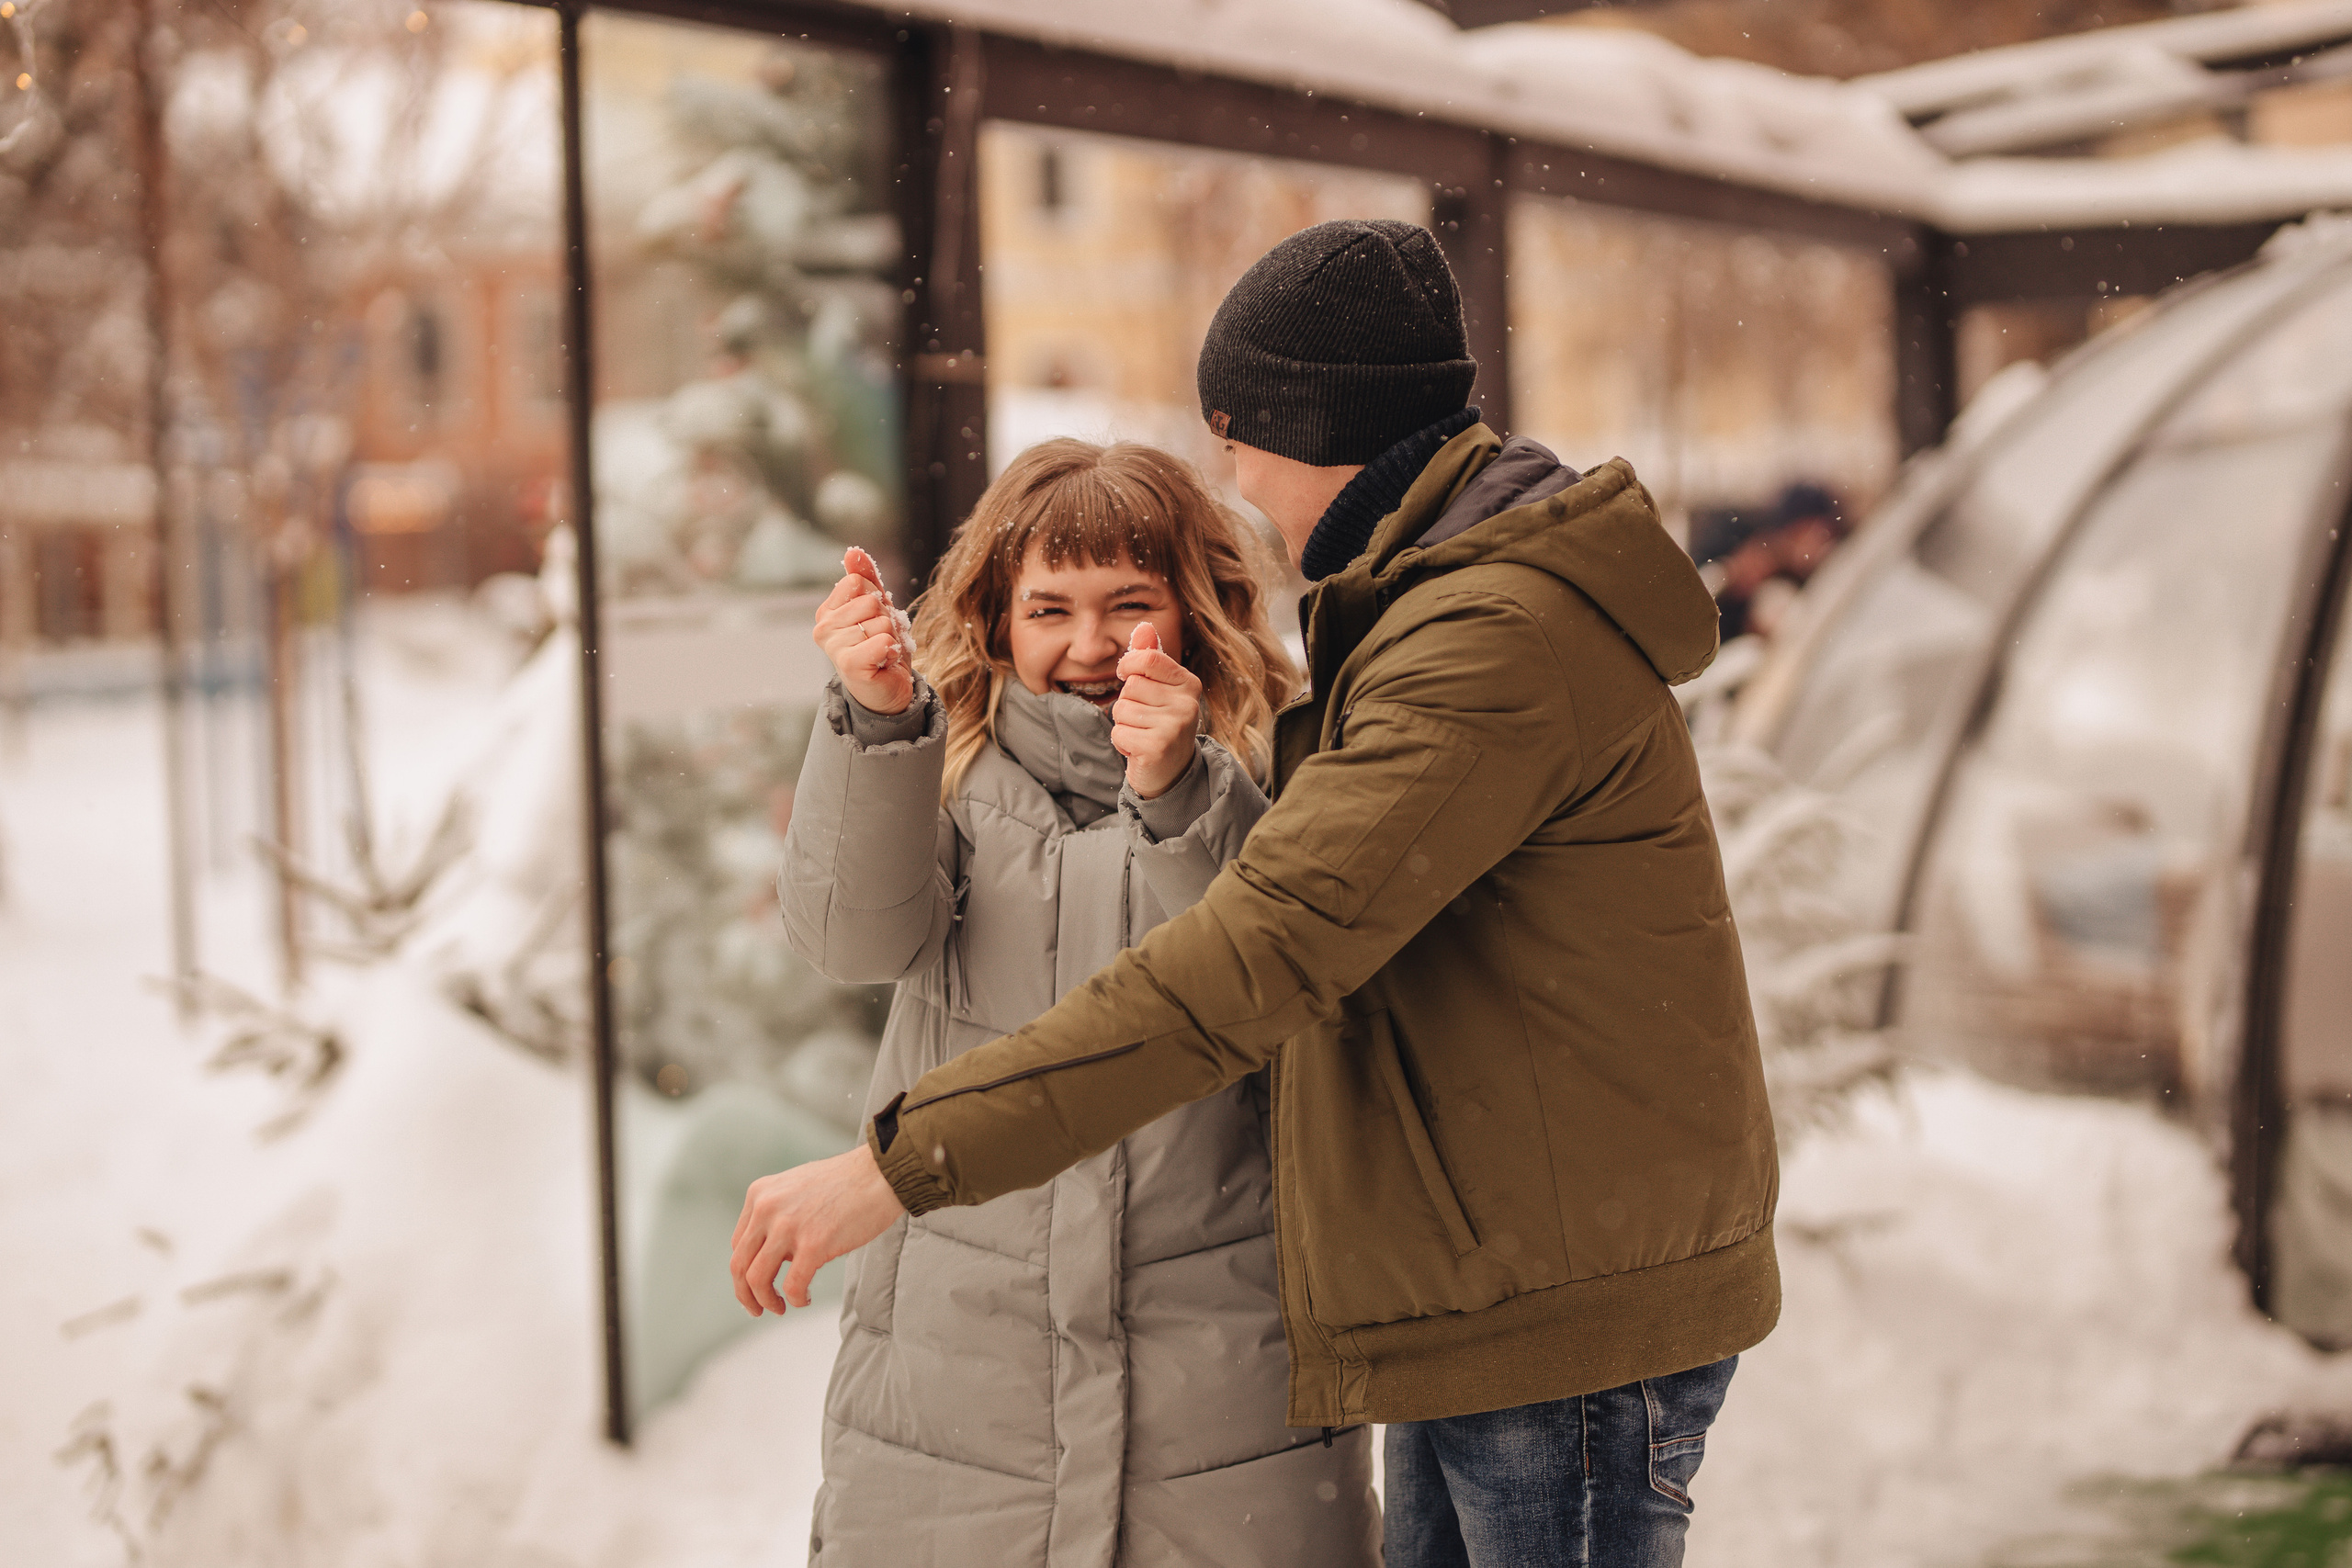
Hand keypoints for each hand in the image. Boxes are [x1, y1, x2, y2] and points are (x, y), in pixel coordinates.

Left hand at [729, 1142, 904, 1314]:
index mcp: (759, 1194)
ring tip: (781, 1307)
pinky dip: (796, 1300)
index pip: (738, 1244)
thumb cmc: (846, 1183)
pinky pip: (792, 1286)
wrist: (880, 1174)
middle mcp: (767, 1208)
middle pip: (739, 1265)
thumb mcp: (795, 1187)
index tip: (757, 1285)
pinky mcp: (813, 1244)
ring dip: (766, 1301)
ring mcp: (788, 1227)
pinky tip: (806, 1299)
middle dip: (746, 1295)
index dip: (745, 1271)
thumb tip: (773, 1253)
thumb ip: (777, 1214)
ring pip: (757, 1280)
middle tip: (758, 1309)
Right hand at [813, 547, 914, 716]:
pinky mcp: (849, 665)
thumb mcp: (876, 607)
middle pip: (871, 602)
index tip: (874, 620)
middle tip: (880, 639)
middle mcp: (824, 627)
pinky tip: (883, 662)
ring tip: (881, 652)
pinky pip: (882, 641)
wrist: (887, 688)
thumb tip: (852, 551)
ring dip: (891, 638)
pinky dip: (891, 651)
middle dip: (886, 620)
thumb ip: (866, 578)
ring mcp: (834, 647)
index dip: (877, 599)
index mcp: (828, 610)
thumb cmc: (879, 646)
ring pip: (880, 623)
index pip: (858, 582)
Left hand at [1111, 622, 1201, 800]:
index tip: (1127, 675)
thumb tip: (1143, 625)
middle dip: (1128, 703)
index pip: (1147, 659)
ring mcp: (1175, 726)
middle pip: (1130, 687)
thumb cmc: (1160, 723)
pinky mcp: (1158, 747)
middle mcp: (1187, 703)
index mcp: (1188, 683)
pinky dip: (1122, 743)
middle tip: (1145, 720)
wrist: (1171, 772)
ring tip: (1143, 734)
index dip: (1128, 665)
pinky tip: (1139, 750)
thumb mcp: (1159, 688)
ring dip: (1124, 724)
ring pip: (1121, 710)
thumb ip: (1150, 657)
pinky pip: (1119, 732)